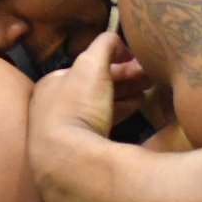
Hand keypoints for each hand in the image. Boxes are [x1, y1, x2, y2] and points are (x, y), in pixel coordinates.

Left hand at [30, 32, 148, 201]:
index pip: (87, 68)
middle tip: (150, 78)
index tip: (140, 63)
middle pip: (94, 88)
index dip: (115, 62)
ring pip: (99, 109)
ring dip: (124, 99)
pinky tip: (136, 115)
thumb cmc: (77, 106)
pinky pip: (103, 129)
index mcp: (52, 84)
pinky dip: (120, 118)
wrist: (67, 161)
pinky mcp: (77, 154)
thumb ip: (104, 45)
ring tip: (147, 95)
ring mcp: (64, 134)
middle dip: (123, 81)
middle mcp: (53, 107)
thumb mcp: (91, 64)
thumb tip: (116, 39)